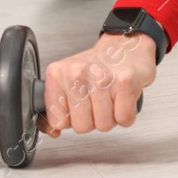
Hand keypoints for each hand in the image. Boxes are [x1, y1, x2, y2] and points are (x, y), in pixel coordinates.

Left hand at [39, 33, 155, 136]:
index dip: (71, 119)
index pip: (58, 121)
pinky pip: (123, 119)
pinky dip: (126, 114)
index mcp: (57, 74)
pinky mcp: (124, 82)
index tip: (78, 105)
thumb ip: (55, 107)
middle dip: (92, 119)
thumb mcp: (66, 81)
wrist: (125, 46)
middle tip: (97, 100)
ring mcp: (101, 78)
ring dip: (110, 116)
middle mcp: (76, 74)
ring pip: (104, 125)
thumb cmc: (96, 66)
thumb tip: (51, 130)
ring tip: (110, 97)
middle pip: (82, 127)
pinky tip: (122, 97)